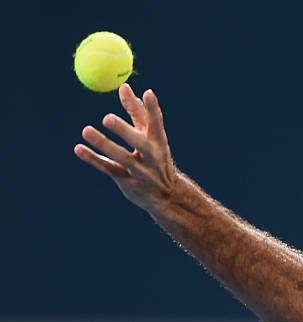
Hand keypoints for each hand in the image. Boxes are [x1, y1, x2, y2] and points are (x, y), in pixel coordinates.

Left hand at [74, 84, 178, 211]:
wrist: (166, 195)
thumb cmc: (155, 158)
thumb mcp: (151, 137)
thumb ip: (137, 112)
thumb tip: (124, 87)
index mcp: (159, 142)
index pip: (157, 123)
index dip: (153, 109)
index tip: (147, 93)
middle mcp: (152, 157)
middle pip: (139, 143)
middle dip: (125, 131)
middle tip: (107, 118)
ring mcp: (141, 171)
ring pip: (121, 157)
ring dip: (104, 144)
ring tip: (86, 131)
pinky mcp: (127, 182)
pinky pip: (108, 169)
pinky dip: (93, 159)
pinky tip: (79, 149)